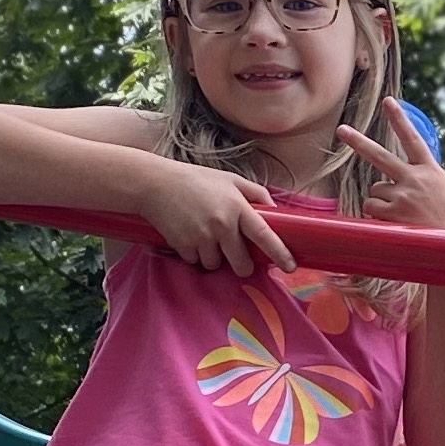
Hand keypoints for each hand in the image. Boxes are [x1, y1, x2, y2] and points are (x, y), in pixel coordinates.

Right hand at [139, 161, 295, 277]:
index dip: (279, 253)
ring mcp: (202, 237)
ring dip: (214, 257)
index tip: (290, 266)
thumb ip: (255, 193)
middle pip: (241, 262)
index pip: (264, 235)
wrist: (154, 184)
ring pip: (216, 264)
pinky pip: (196, 261)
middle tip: (239, 260)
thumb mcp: (229, 179)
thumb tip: (275, 210)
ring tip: (205, 237)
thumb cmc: (195, 180)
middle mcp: (222, 225)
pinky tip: (189, 236)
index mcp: (237, 207)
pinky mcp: (184, 246)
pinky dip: (195, 254)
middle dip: (242, 266)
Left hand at [338, 102, 444, 237]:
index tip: (389, 101)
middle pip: (380, 155)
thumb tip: (392, 182)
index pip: (413, 139)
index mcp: (432, 171)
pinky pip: (372, 208)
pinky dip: (378, 216)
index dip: (399, 119)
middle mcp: (415, 178)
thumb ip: (423, 182)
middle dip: (358, 142)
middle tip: (342, 130)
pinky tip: (397, 224)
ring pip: (376, 190)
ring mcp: (403, 195)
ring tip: (404, 215)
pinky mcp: (393, 212)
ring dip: (382, 202)